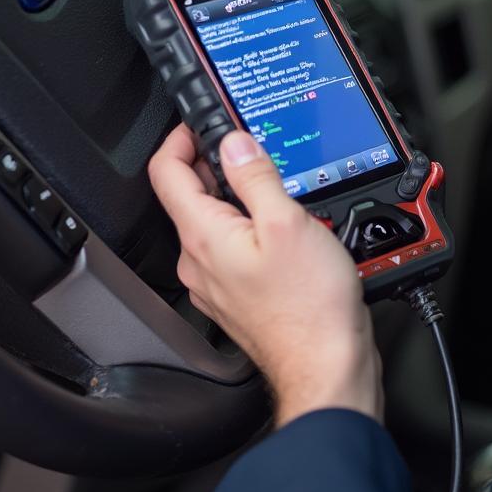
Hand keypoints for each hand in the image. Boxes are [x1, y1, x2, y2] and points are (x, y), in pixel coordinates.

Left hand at [149, 125, 382, 427]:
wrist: (326, 369)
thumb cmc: (309, 308)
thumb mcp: (286, 222)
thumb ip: (255, 176)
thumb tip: (234, 142)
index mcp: (202, 234)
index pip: (165, 170)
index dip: (180, 137)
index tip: (201, 122)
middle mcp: (198, 259)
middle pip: (188, 194)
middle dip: (214, 163)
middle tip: (247, 146)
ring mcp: (213, 280)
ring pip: (211, 221)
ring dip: (233, 194)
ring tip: (270, 183)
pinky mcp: (234, 295)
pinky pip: (228, 247)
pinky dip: (246, 224)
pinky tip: (278, 224)